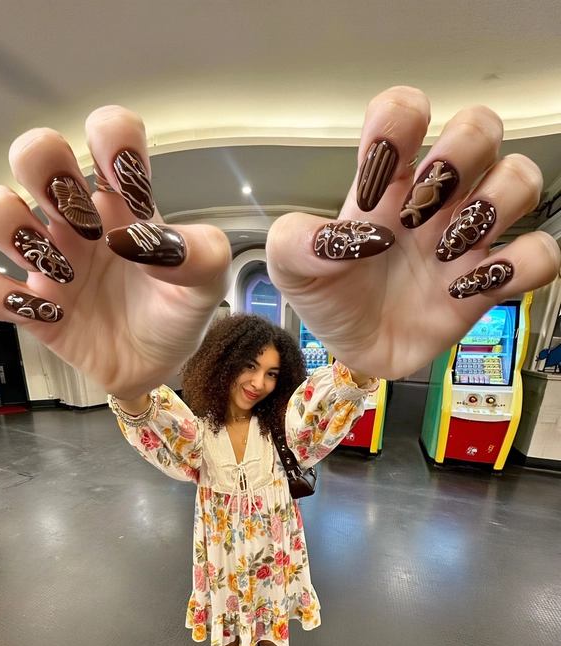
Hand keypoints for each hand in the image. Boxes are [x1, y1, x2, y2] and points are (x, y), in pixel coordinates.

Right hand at [0, 107, 230, 398]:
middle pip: (36, 154)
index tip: (126, 179)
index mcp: (124, 203)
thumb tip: (140, 239)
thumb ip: (200, 254)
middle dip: (45, 170)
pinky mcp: (30, 307)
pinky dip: (0, 295)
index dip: (111, 139)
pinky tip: (45, 312)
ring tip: (64, 274)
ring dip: (17, 232)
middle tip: (81, 222)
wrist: (158, 369)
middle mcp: (78, 220)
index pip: (109, 134)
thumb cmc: (177, 314)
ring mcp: (49, 261)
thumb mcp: (209, 283)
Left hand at [267, 87, 560, 379]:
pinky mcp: (489, 281)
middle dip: (461, 154)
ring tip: (445, 251)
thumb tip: (347, 236)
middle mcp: (434, 199)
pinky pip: (540, 253)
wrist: (354, 350)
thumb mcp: (291, 268)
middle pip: (480, 128)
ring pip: (520, 177)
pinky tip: (466, 289)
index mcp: (386, 183)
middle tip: (421, 210)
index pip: (404, 114)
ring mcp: (466, 237)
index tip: (379, 166)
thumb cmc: (330, 298)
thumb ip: (295, 242)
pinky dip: (519, 265)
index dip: (400, 121)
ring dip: (494, 204)